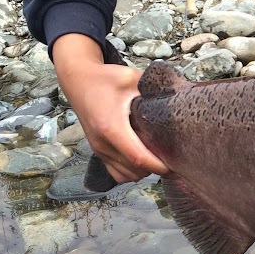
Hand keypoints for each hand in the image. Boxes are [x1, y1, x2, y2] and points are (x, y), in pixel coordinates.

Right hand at [52, 34, 167, 182]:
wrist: (78, 81)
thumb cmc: (104, 79)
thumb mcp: (131, 78)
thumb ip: (152, 88)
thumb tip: (176, 95)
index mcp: (112, 127)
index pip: (138, 157)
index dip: (158, 165)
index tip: (175, 164)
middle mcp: (103, 143)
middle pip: (134, 170)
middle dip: (155, 168)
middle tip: (173, 158)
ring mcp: (99, 149)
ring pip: (125, 175)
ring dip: (143, 171)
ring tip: (158, 157)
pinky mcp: (98, 150)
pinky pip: (116, 172)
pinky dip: (130, 171)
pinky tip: (142, 158)